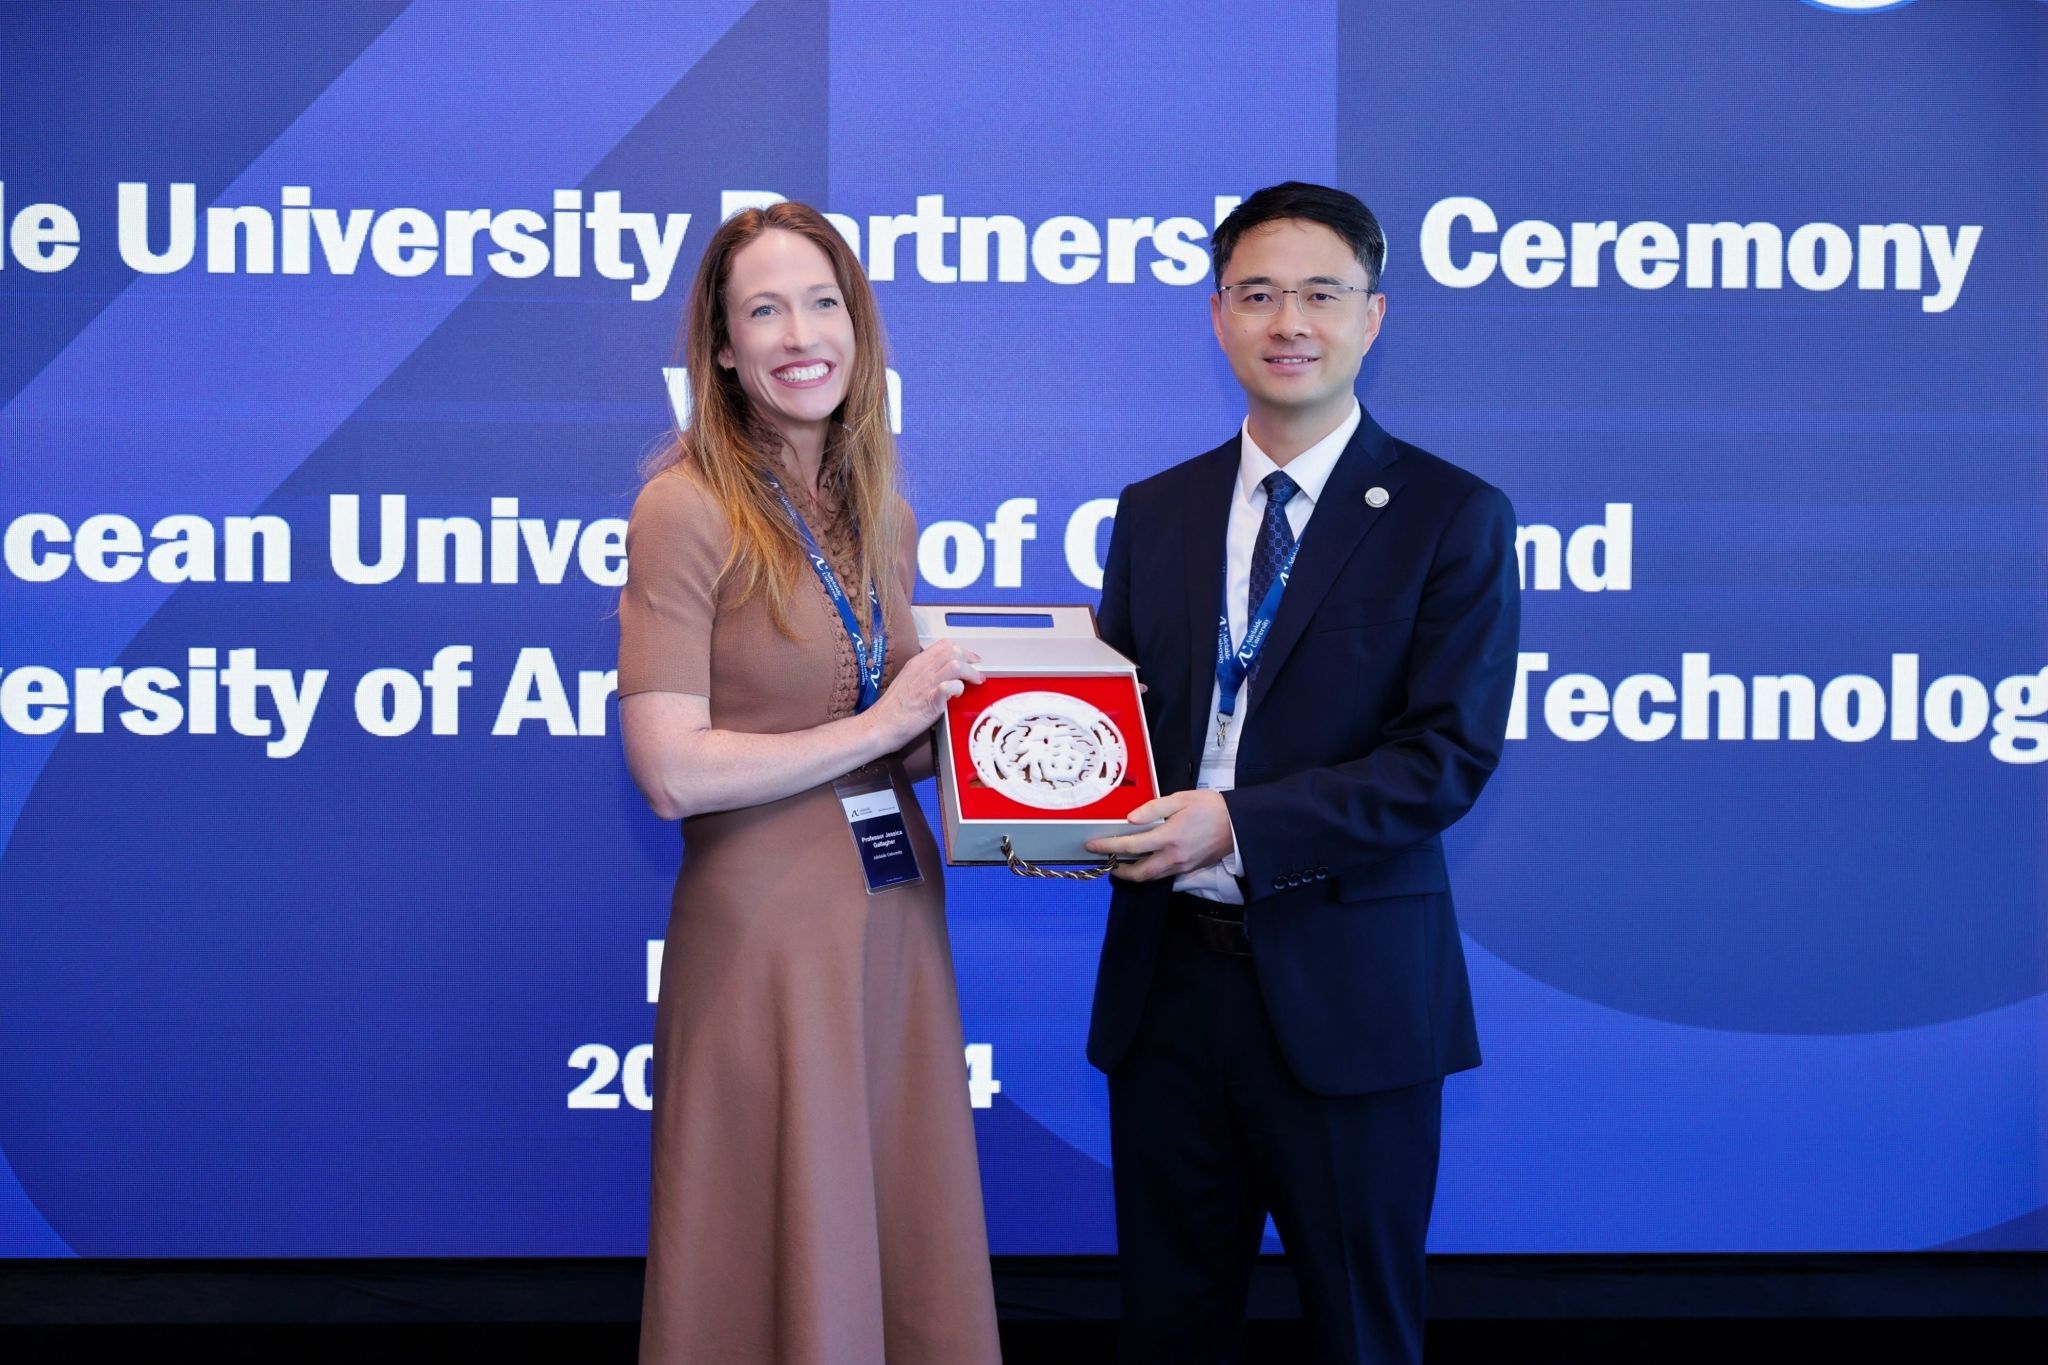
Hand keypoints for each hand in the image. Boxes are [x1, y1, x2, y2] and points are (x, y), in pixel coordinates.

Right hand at [867, 638, 983, 749]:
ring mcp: (926, 685)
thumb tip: (943, 673)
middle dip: (970, 660)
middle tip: (976, 672)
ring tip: (974, 683)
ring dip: (970, 673)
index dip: (962, 650)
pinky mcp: (930, 702)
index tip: (970, 659)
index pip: (943, 645)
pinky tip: (957, 695)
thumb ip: (924, 674)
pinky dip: (958, 688)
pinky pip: (948, 687)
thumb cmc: (893, 709)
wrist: (880, 725)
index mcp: (916, 663)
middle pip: (953, 651)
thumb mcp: (907, 681)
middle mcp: (922, 670)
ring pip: (955, 665)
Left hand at [1084, 789, 1233, 881]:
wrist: (1239, 824)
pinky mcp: (1190, 868)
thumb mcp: (1180, 799)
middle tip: (1107, 861)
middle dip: (1119, 871)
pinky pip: (1164, 874)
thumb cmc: (1211, 807)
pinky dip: (1150, 871)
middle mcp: (1174, 857)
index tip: (1091, 845)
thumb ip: (1153, 808)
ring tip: (1122, 863)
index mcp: (1169, 837)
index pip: (1131, 846)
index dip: (1108, 847)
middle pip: (1139, 873)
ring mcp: (1183, 866)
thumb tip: (1130, 819)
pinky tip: (1146, 861)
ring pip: (1152, 877)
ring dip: (1134, 873)